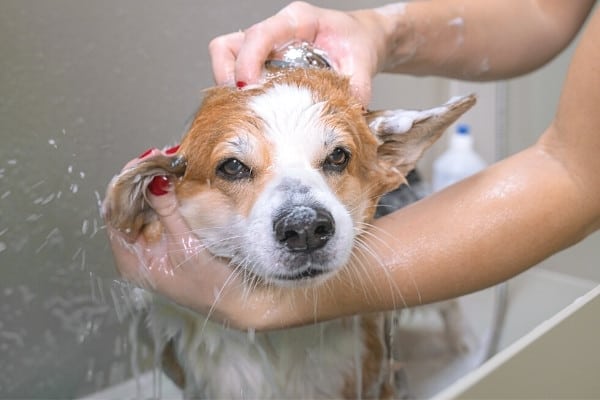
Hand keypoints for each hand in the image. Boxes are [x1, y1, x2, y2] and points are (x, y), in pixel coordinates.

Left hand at [102, 149, 295, 328]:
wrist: (239, 302)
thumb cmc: (211, 286)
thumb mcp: (187, 246)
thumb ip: (169, 212)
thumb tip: (154, 180)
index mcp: (131, 260)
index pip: (114, 213)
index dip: (125, 184)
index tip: (142, 162)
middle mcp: (137, 252)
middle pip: (127, 206)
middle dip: (141, 179)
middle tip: (158, 156)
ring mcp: (152, 245)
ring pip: (143, 206)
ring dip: (153, 183)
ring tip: (167, 162)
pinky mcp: (167, 240)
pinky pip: (159, 211)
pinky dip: (165, 193)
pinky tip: (174, 178)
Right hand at [209, 1, 390, 104]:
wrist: (360, 40)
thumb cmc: (356, 42)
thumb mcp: (363, 61)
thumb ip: (357, 85)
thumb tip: (350, 111)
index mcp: (297, 21)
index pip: (260, 34)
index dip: (248, 59)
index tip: (248, 85)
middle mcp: (275, 32)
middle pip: (230, 46)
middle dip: (228, 77)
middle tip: (243, 104)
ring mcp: (265, 48)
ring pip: (227, 59)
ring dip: (229, 86)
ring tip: (246, 110)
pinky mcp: (262, 64)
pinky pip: (236, 74)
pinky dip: (239, 94)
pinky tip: (255, 111)